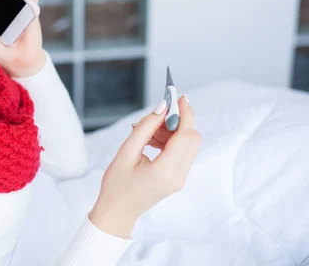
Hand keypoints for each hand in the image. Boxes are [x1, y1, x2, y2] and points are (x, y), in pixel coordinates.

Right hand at [89, 96, 200, 237]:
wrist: (117, 212)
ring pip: (187, 144)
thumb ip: (146, 127)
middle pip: (191, 138)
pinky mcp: (177, 178)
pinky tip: (150, 140)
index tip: (179, 97)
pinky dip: (169, 141)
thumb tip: (162, 107)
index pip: (185, 135)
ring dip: (171, 131)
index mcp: (165, 171)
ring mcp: (180, 179)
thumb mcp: (126, 152)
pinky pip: (181, 152)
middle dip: (177, 121)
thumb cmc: (116, 185)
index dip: (185, 113)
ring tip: (145, 130)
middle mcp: (178, 176)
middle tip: (156, 115)